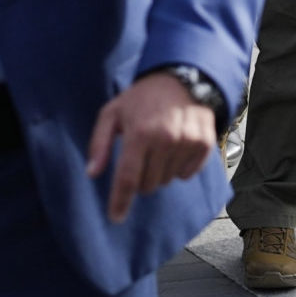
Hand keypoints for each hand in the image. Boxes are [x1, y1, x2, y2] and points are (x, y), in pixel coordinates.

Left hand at [85, 71, 216, 222]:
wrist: (181, 78)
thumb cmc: (141, 98)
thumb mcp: (112, 113)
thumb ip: (99, 143)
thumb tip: (91, 173)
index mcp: (140, 134)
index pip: (128, 178)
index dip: (120, 202)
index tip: (115, 218)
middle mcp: (165, 140)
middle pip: (148, 185)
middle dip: (140, 178)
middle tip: (140, 156)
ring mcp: (187, 142)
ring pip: (167, 181)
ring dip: (159, 171)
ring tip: (158, 146)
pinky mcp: (204, 144)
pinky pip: (187, 174)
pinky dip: (179, 167)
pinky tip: (175, 147)